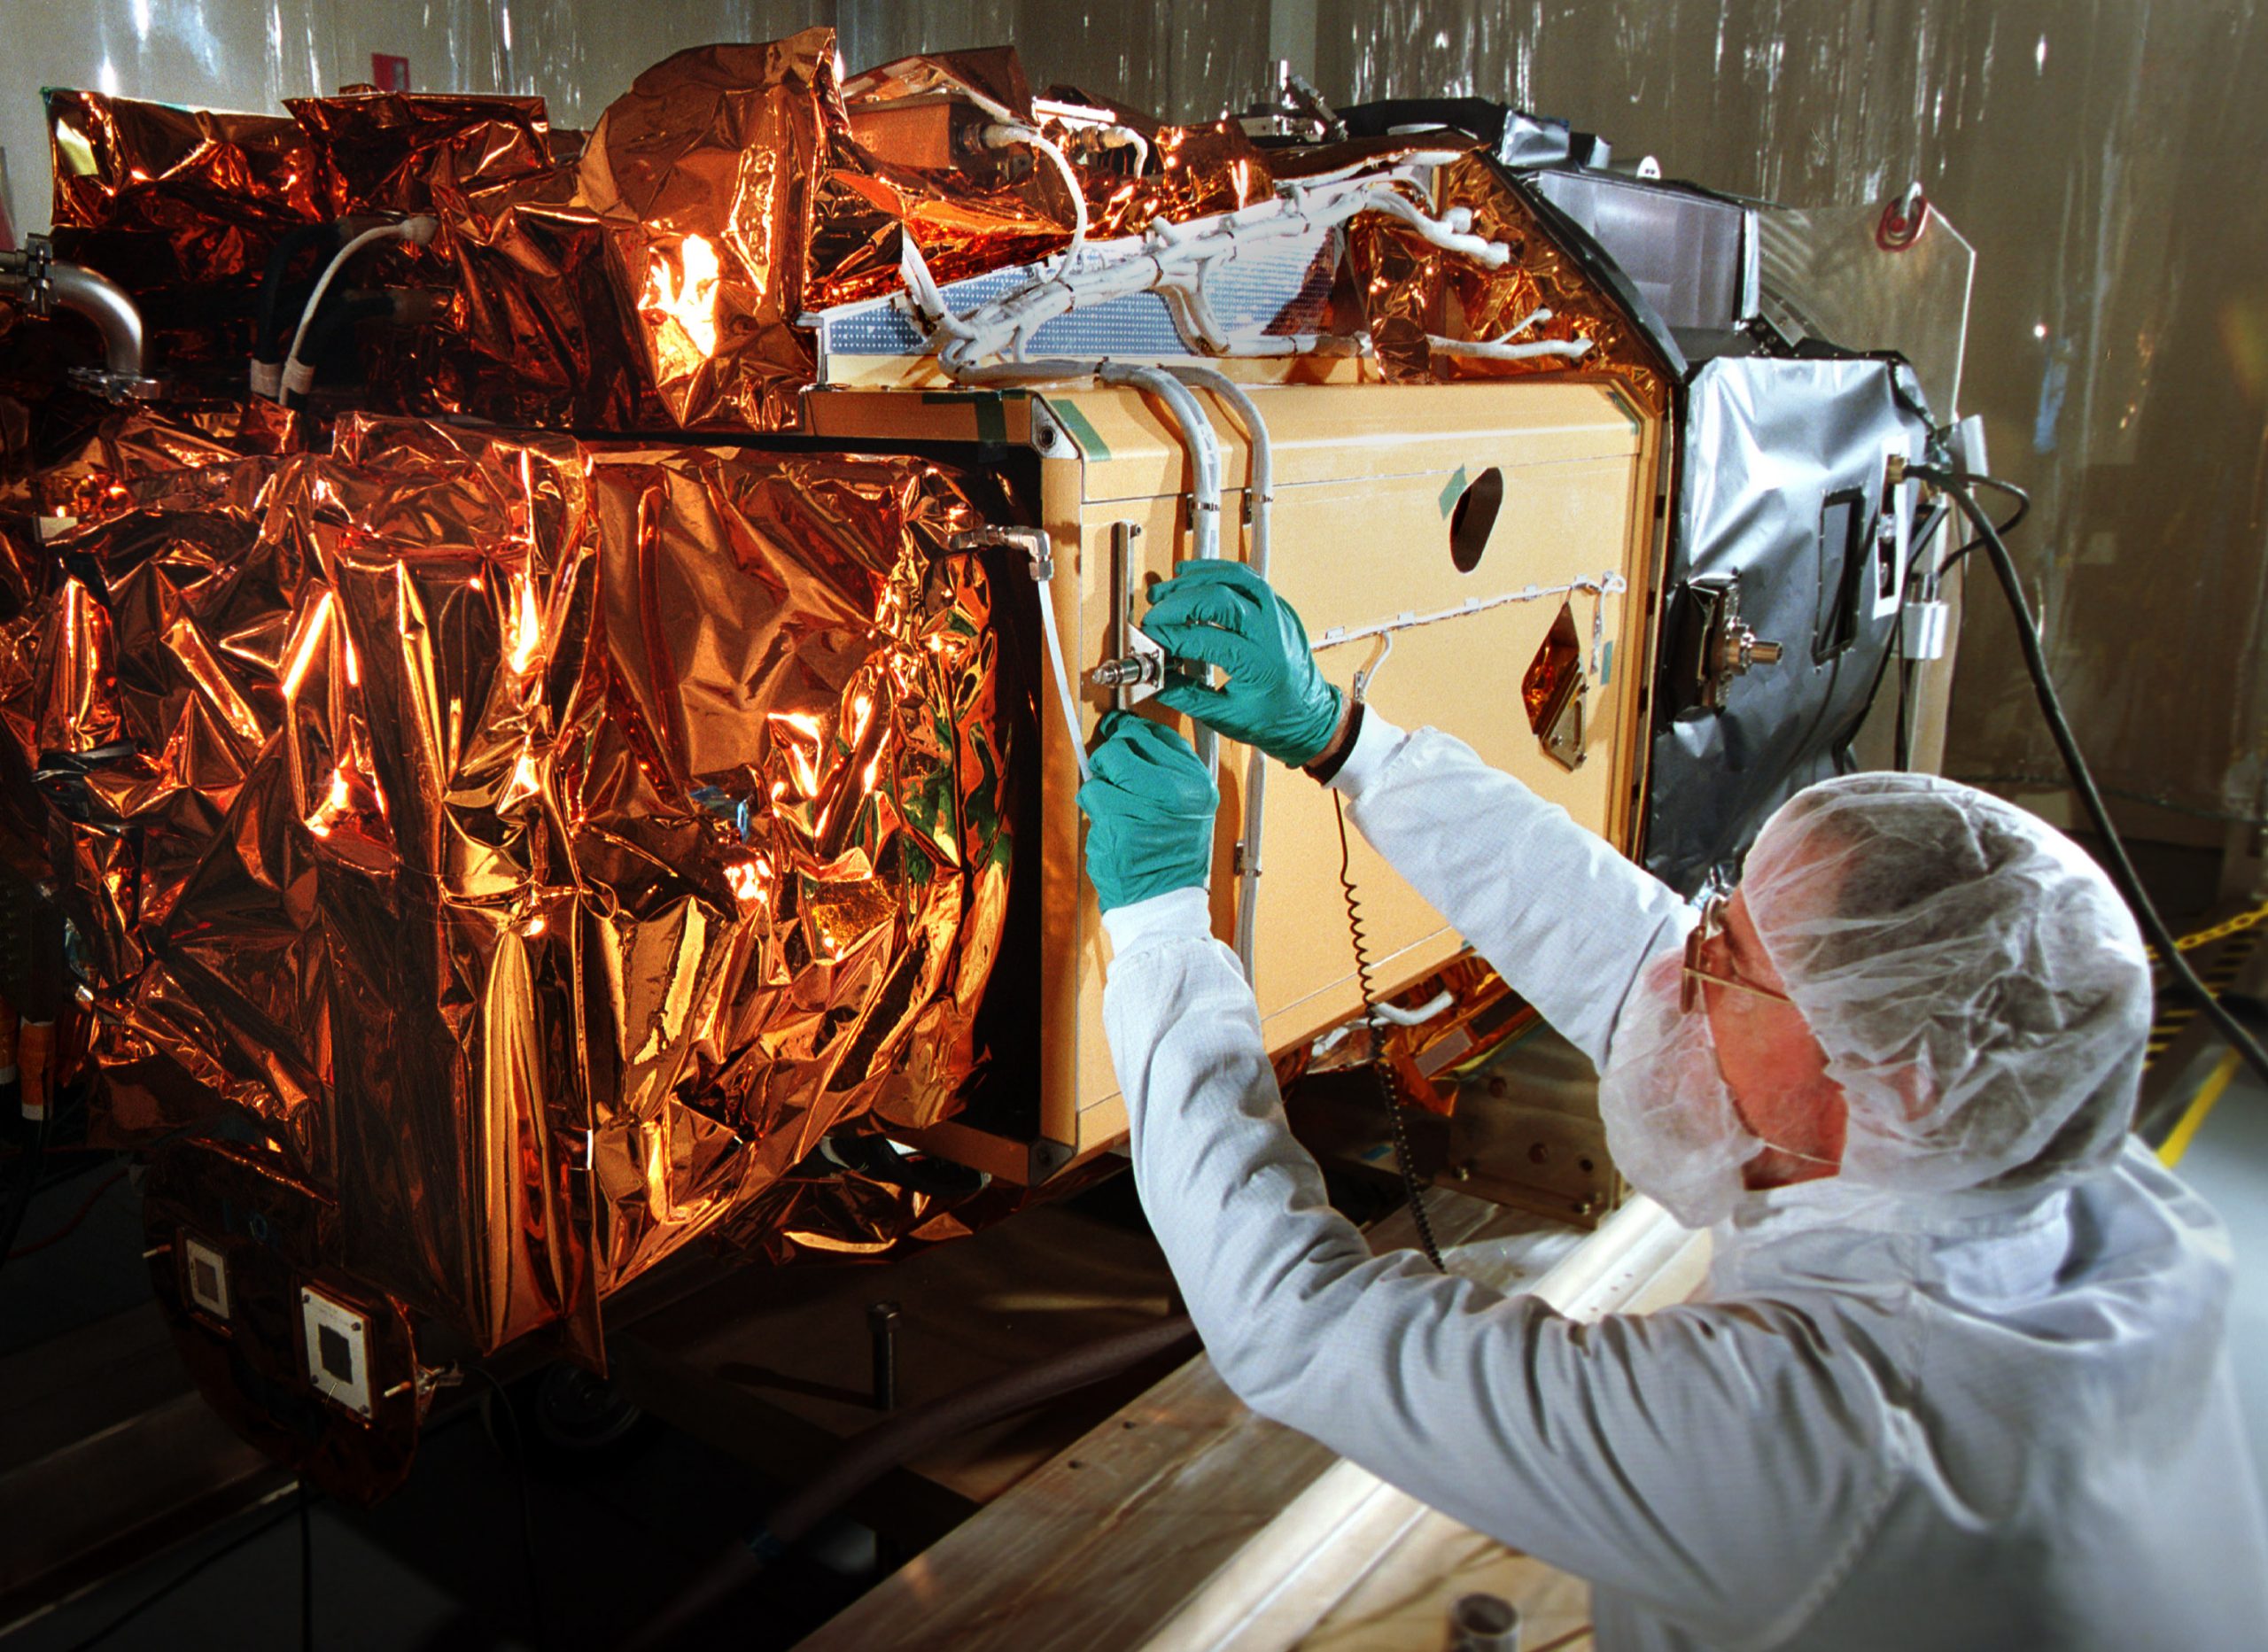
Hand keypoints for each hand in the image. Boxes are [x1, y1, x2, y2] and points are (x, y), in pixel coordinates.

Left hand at [1076, 711, 1217, 912]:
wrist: (1166, 901)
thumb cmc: (1172, 855)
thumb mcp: (1188, 806)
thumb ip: (1163, 769)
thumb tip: (1125, 732)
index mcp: (1196, 782)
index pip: (1156, 734)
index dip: (1131, 729)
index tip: (1118, 728)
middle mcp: (1175, 790)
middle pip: (1124, 744)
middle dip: (1111, 757)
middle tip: (1113, 777)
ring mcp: (1145, 805)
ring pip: (1103, 768)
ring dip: (1101, 787)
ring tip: (1117, 812)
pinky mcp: (1117, 823)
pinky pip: (1091, 795)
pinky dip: (1093, 809)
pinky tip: (1111, 828)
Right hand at [1142, 561, 1343, 766]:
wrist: (1311, 717)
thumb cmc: (1276, 721)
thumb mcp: (1225, 717)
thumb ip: (1185, 696)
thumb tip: (1154, 679)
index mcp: (1258, 663)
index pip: (1203, 638)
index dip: (1170, 636)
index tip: (1150, 640)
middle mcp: (1271, 632)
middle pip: (1219, 598)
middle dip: (1179, 602)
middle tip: (1154, 613)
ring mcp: (1278, 614)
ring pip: (1235, 577)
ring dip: (1196, 579)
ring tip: (1167, 590)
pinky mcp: (1277, 607)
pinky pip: (1247, 577)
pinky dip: (1217, 572)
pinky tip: (1194, 576)